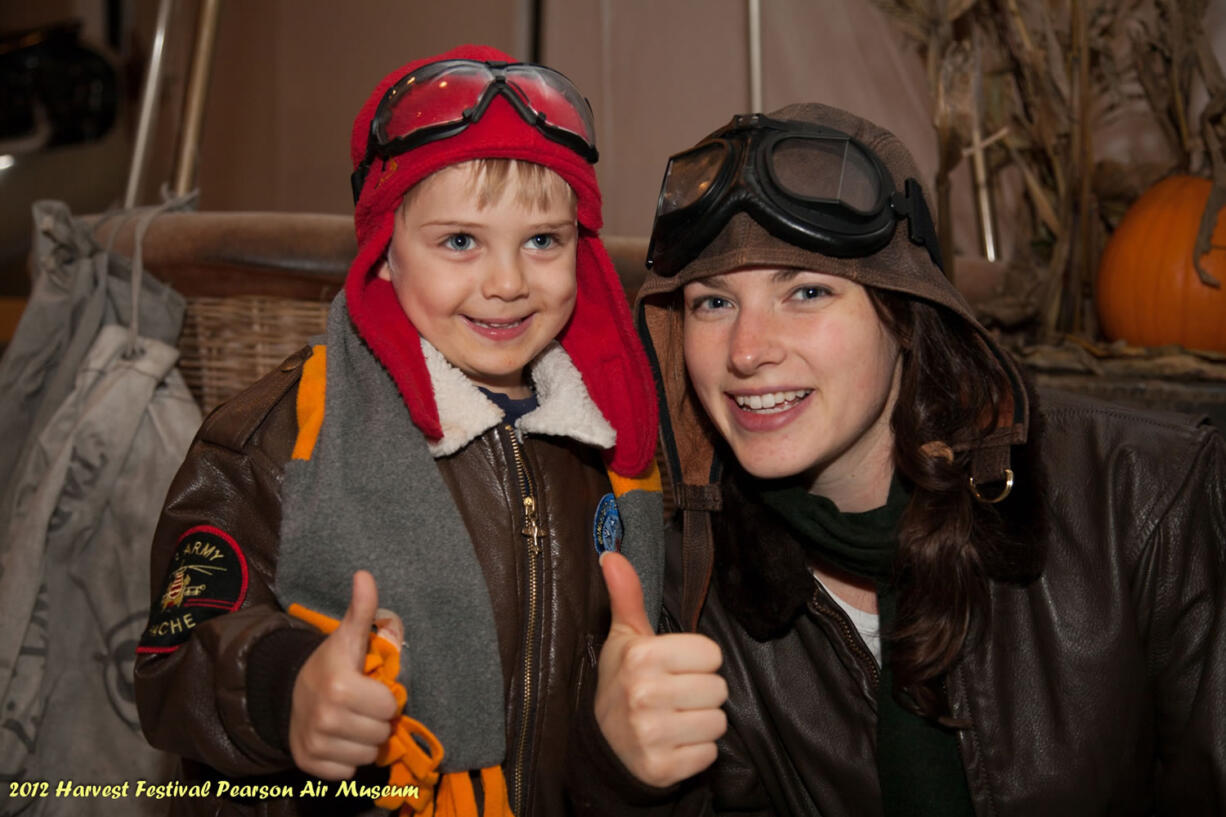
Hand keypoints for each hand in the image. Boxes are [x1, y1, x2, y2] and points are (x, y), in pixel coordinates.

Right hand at [289, 570, 399, 778]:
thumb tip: (365, 575)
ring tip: (351, 721)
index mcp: (340, 685)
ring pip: (368, 755)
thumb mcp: (348, 636)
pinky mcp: (309, 763)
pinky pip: (348, 772)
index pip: (390, 705)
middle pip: (381, 733)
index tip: (370, 687)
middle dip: (377, 720)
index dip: (385, 696)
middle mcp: (325, 717)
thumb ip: (363, 609)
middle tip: (362, 706)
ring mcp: (315, 742)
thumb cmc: (331, 664)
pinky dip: (347, 759)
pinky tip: (339, 738)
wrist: (289, 692)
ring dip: (365, 740)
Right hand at [594, 552, 727, 786]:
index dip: (697, 661)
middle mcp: (646, 694)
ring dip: (701, 722)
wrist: (602, 743)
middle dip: (701, 692)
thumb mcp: (625, 637)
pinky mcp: (663, 768)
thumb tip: (612, 555)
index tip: (675, 667)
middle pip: (719, 688)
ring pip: (718, 722)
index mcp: (642, 656)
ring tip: (675, 717)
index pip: (712, 654)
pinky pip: (709, 754)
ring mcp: (653, 734)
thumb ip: (627, 595)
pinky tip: (674, 742)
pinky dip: (697, 751)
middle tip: (675, 695)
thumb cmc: (623, 681)